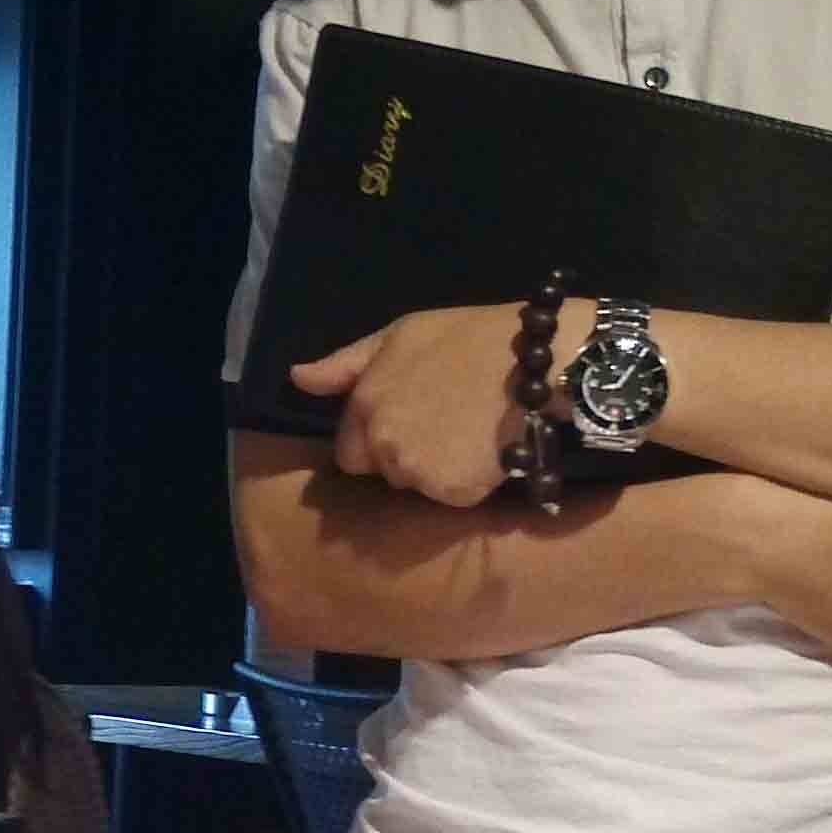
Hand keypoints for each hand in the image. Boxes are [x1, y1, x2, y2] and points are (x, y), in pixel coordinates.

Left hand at [289, 300, 569, 508]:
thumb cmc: (465, 338)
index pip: (349, 454)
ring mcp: (418, 473)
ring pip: (416, 487)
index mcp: (364, 407)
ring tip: (466, 431)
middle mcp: (383, 445)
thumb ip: (344, 365)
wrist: (533, 358)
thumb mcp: (398, 336)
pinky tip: (484, 448)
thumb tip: (297, 379)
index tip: (409, 420)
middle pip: (384, 473)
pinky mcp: (454, 492)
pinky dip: (466, 481)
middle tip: (443, 422)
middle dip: (403, 456)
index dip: (375, 440)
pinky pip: (451, 496)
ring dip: (434, 469)